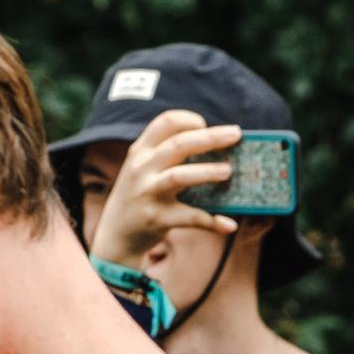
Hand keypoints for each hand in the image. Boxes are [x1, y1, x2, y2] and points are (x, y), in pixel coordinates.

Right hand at [88, 109, 241, 272]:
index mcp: (141, 150)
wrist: (116, 234)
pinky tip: (229, 224)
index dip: (190, 120)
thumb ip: (167, 154)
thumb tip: (215, 146)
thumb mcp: (143, 168)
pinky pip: (189, 217)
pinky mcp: (157, 219)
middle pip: (179, 144)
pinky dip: (211, 221)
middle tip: (236, 134)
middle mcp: (142, 168)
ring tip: (228, 171)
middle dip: (210, 138)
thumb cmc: (140, 195)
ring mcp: (148, 193)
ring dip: (206, 172)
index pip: (166, 122)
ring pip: (179, 176)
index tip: (206, 126)